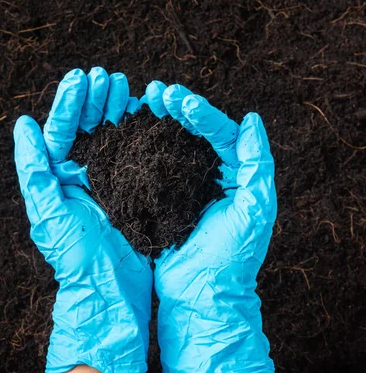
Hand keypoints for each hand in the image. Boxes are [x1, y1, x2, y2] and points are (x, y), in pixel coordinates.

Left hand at [14, 68, 151, 372]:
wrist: (114, 292)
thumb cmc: (77, 258)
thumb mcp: (50, 214)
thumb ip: (34, 171)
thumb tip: (22, 126)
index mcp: (57, 179)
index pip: (60, 132)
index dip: (68, 103)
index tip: (79, 77)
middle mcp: (81, 177)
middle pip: (86, 129)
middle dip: (94, 100)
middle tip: (106, 75)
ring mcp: (109, 182)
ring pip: (111, 136)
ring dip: (116, 109)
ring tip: (125, 86)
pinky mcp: (134, 190)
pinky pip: (135, 154)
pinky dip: (140, 132)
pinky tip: (146, 112)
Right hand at [144, 82, 276, 371]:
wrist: (200, 295)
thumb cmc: (233, 256)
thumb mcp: (255, 209)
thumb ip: (257, 164)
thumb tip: (253, 120)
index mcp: (234, 175)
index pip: (220, 133)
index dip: (201, 113)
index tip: (179, 99)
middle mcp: (208, 175)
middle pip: (193, 132)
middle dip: (176, 108)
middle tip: (156, 90)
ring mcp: (182, 186)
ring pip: (170, 144)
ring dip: (157, 121)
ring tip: (142, 99)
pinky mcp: (159, 199)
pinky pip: (151, 167)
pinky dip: (141, 147)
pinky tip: (129, 130)